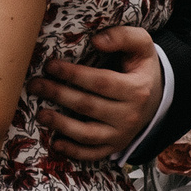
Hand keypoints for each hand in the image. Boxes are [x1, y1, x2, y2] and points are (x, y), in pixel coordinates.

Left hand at [29, 24, 162, 161]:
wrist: (155, 97)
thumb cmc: (140, 68)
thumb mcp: (142, 46)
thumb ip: (124, 36)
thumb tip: (97, 40)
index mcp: (136, 89)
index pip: (100, 82)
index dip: (73, 74)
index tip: (50, 65)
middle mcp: (130, 115)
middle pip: (88, 106)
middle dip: (58, 94)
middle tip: (35, 84)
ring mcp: (122, 134)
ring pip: (88, 134)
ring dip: (61, 125)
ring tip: (40, 113)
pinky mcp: (114, 147)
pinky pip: (93, 154)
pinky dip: (74, 152)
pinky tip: (56, 143)